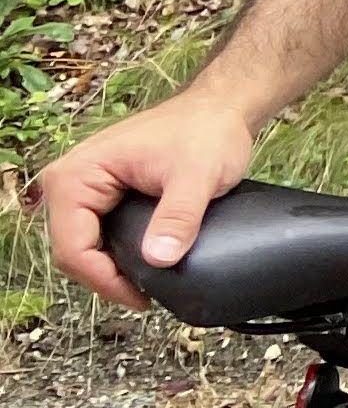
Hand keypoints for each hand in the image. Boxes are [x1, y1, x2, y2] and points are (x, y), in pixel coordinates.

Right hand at [23, 83, 262, 307]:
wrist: (219, 109)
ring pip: (85, 247)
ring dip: (111, 269)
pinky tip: (144, 266)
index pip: (72, 247)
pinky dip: (117, 254)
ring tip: (147, 285)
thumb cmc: (206, 132)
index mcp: (76, 175)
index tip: (141, 297)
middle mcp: (69, 182)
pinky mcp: (101, 195)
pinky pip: (99, 236)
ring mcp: (84, 189)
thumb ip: (178, 216)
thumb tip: (158, 258)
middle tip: (146, 295)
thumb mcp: (198, 176)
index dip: (103, 280)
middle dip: (106, 278)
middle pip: (73, 251)